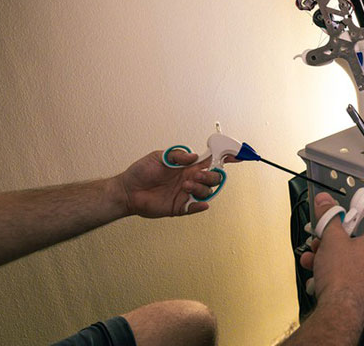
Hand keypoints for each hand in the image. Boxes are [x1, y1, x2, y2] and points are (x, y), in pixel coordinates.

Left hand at [110, 150, 226, 217]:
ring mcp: (186, 194)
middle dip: (211, 175)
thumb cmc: (142, 171)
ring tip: (185, 185)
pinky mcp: (180, 207)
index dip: (224, 157)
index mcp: (188, 166)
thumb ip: (178, 155)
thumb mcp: (159, 156)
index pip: (211, 160)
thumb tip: (194, 157)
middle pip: (214, 177)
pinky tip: (198, 203)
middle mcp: (190, 179)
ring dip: (201, 187)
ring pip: (207, 192)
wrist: (128, 190)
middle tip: (195, 175)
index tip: (236, 155)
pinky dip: (200, 205)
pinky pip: (196, 208)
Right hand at [300, 192, 363, 318]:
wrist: (339, 312)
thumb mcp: (331, 238)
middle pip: (355, 243)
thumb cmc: (342, 278)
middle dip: (334, 239)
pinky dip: (330, 274)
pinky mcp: (358, 295)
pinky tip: (316, 276)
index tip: (359, 209)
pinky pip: (344, 278)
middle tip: (322, 238)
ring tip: (313, 258)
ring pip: (347, 262)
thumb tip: (326, 201)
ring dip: (327, 257)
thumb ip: (328, 217)